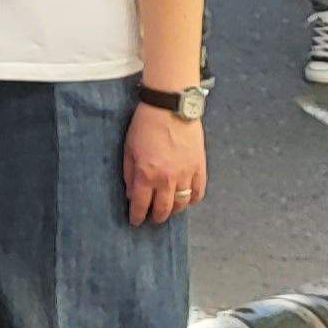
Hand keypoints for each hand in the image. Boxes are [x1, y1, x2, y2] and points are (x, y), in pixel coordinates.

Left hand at [125, 105, 207, 225]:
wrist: (170, 107)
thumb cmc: (145, 125)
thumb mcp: (129, 148)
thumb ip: (129, 173)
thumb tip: (131, 194)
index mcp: (146, 174)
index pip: (141, 205)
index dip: (137, 216)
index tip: (135, 221)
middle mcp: (167, 179)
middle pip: (163, 209)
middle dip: (156, 217)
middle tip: (152, 218)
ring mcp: (186, 174)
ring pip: (182, 204)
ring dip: (174, 211)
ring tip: (169, 210)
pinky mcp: (199, 167)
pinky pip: (198, 192)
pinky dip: (192, 199)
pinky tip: (186, 199)